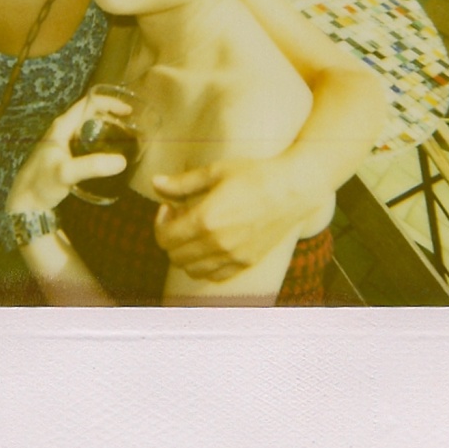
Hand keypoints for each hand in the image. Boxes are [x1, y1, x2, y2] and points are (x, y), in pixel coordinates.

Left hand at [7, 98, 126, 213]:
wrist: (24, 202)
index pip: (89, 103)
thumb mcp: (67, 172)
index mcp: (63, 125)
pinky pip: (87, 141)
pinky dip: (101, 141)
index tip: (129, 111)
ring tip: (125, 138)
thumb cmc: (41, 183)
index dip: (110, 103)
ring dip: (107, 128)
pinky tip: (109, 154)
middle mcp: (63, 129)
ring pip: (89, 127)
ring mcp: (63, 142)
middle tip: (131, 127)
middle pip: (91, 113)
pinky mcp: (65, 155)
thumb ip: (92, 166)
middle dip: (112, 115)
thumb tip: (122, 161)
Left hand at [152, 158, 333, 281]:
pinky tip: (211, 245)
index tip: (169, 207)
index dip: (160, 222)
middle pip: (175, 256)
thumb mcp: (215, 171)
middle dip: (170, 237)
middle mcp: (217, 243)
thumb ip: (182, 182)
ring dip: (185, 253)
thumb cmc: (255, 175)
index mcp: (206, 219)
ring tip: (195, 232)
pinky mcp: (247, 262)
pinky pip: (215, 276)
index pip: (165, 238)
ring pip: (192, 270)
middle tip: (181, 217)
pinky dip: (205, 265)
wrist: (293, 189)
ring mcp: (233, 256)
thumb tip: (155, 183)